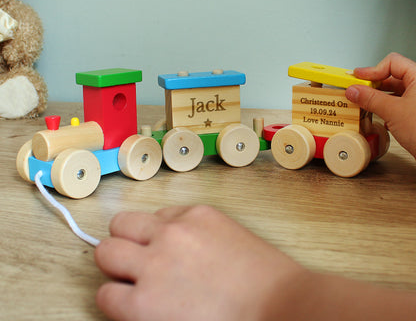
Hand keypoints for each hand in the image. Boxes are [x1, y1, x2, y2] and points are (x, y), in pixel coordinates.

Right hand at [94, 205, 309, 320]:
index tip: (129, 292)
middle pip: (105, 249)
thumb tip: (129, 295)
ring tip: (154, 244)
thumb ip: (143, 313)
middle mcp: (154, 261)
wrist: (278, 304)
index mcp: (144, 304)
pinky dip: (168, 223)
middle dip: (116, 259)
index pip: (104, 294)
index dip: (117, 295)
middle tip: (135, 265)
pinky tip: (187, 237)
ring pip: (125, 220)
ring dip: (133, 235)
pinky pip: (166, 210)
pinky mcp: (199, 211)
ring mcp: (176, 230)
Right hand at [345, 52, 415, 157]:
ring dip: (378, 97)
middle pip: (392, 76)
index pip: (393, 63)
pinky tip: (378, 115)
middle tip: (357, 90)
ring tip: (364, 104)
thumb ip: (371, 99)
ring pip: (395, 91)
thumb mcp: (393, 112)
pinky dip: (386, 108)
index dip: (373, 69)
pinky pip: (398, 104)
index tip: (357, 77)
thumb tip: (354, 90)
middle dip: (373, 84)